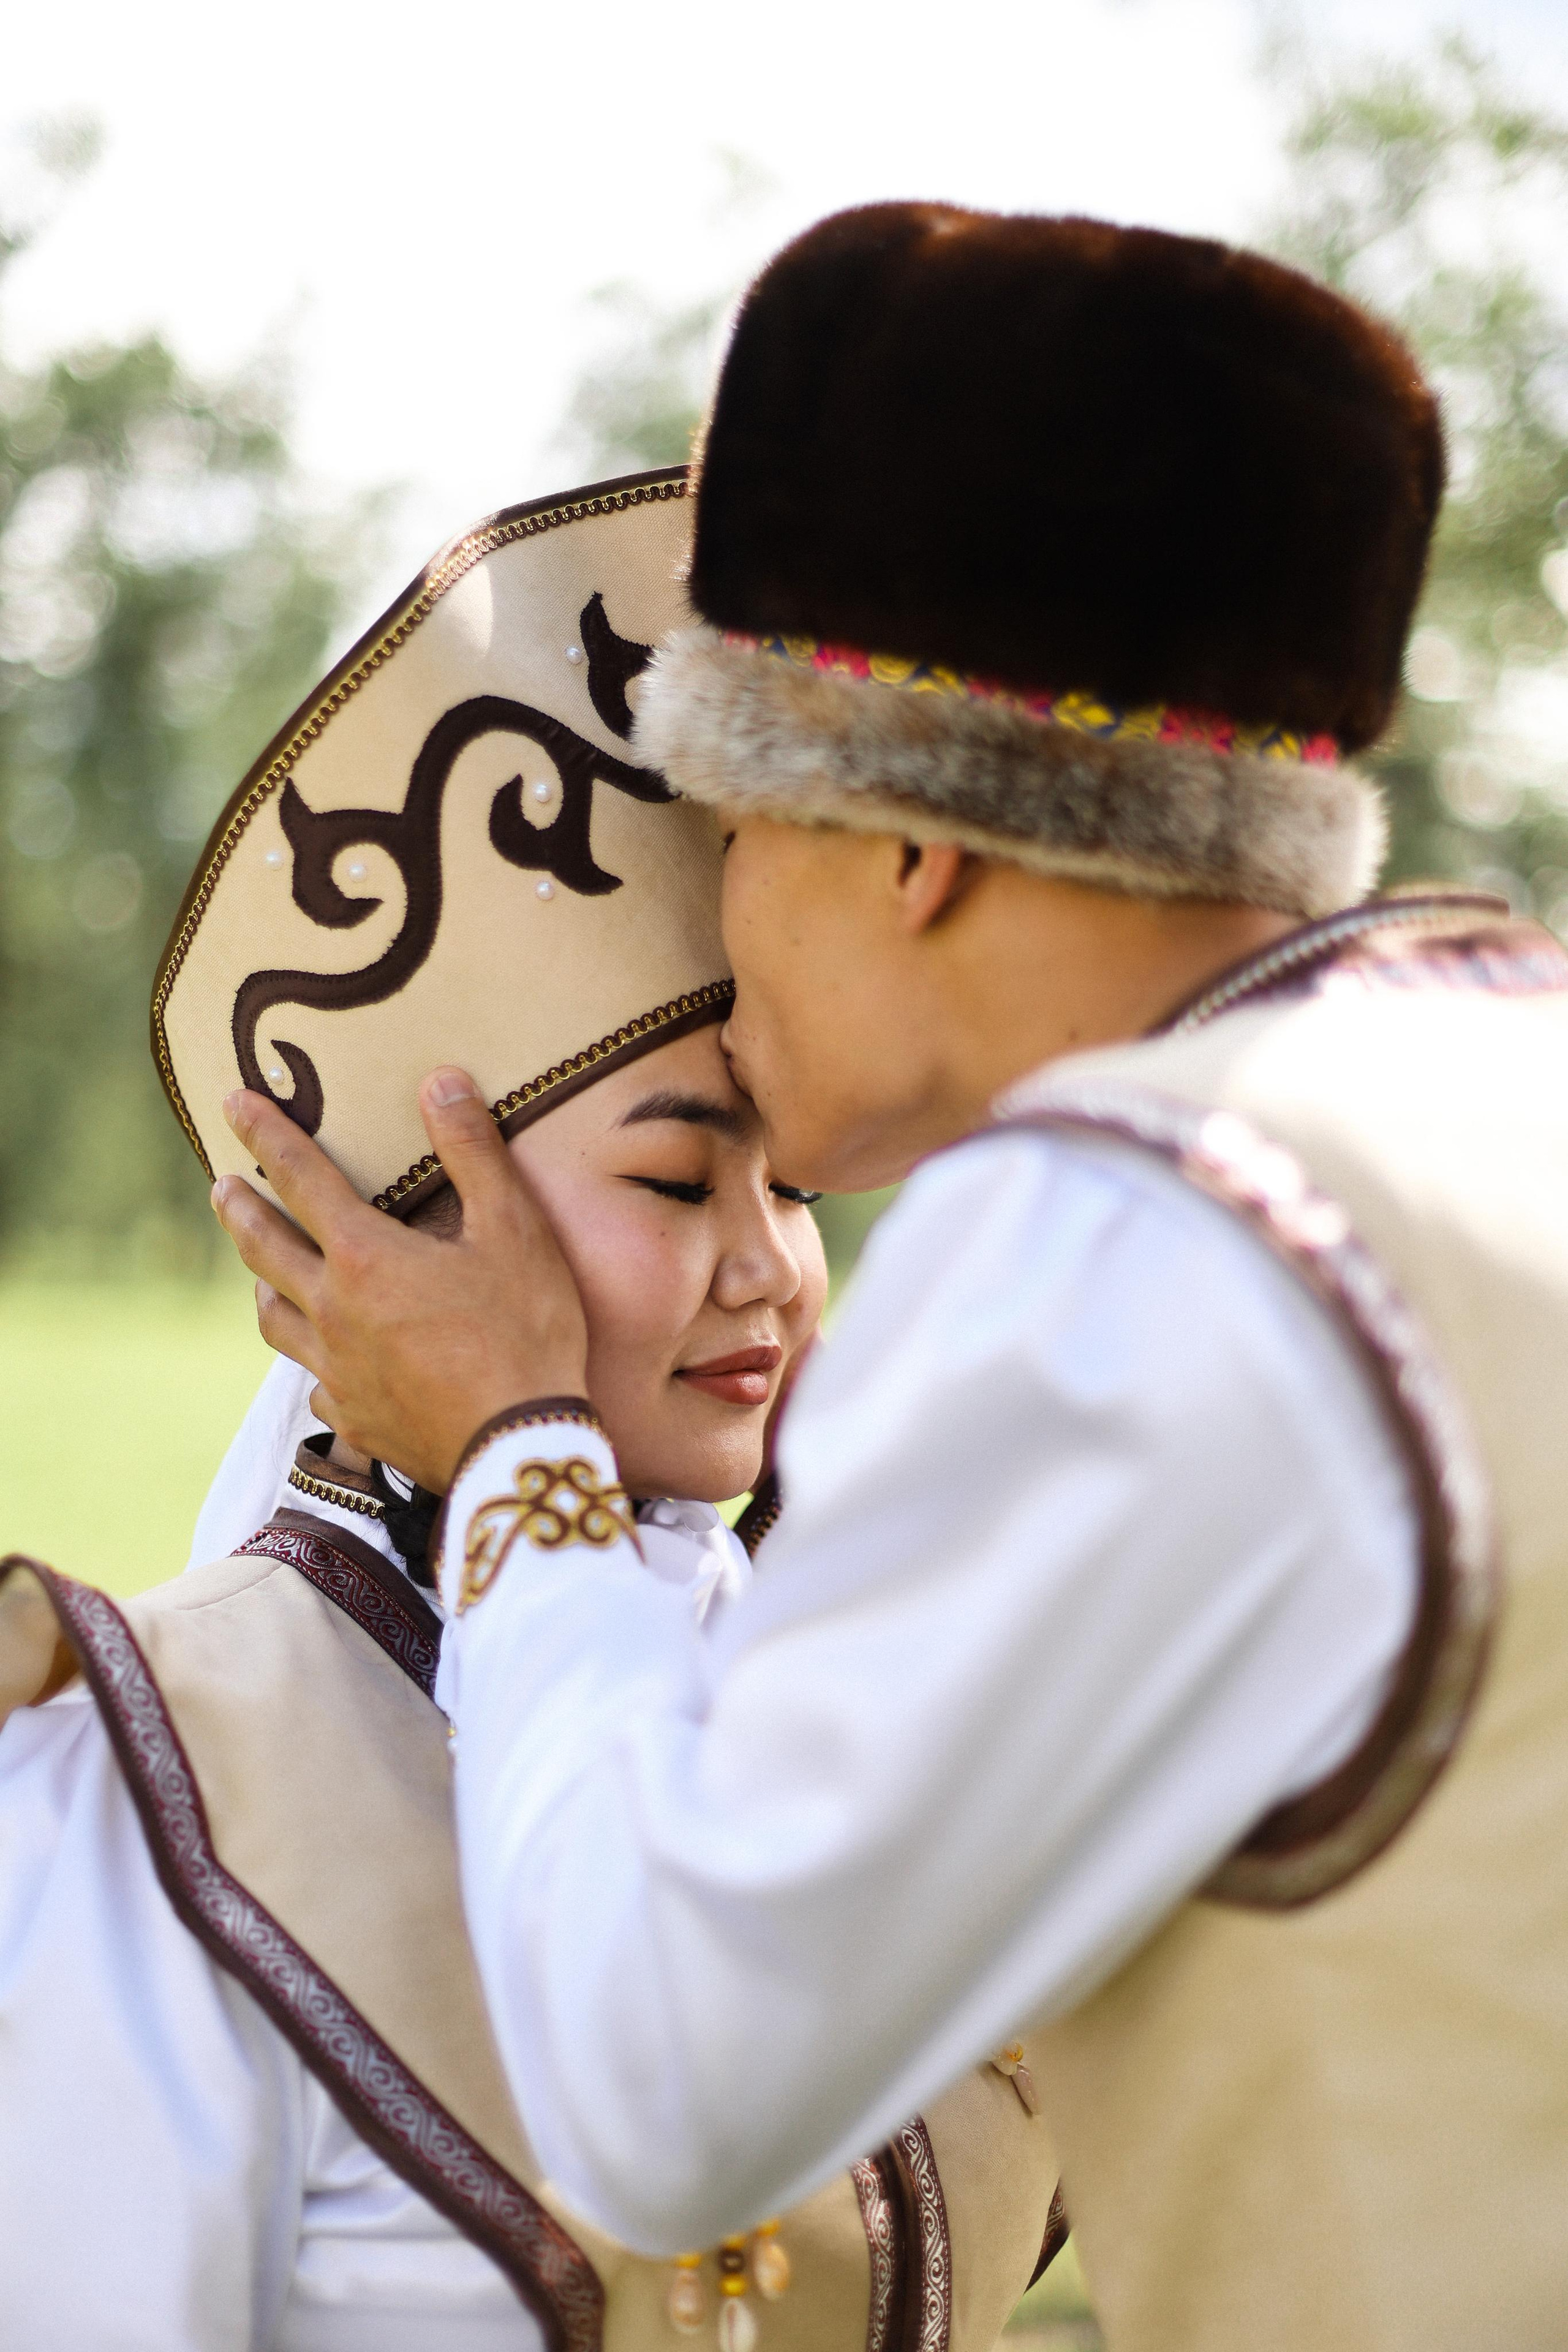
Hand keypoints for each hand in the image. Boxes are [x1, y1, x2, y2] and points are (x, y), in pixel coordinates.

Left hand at [211, 1069, 588, 1490]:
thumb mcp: (513, 1229)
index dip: (265, 1134)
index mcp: (363, 1257)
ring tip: (260, 1273)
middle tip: (219, 1187)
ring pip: (274, 1320)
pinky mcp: (354, 1417)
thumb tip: (439, 1080)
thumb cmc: (524, 1330)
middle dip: (239, 1211)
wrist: (517, 1445)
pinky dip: (314, 1360)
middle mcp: (332, 1311)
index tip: (233, 1102)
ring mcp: (337, 1369)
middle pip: (264, 1250)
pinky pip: (315, 1381)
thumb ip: (472, 1152)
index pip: (300, 1178)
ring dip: (262, 1285)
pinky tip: (326, 1363)